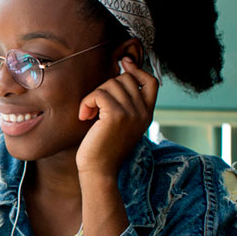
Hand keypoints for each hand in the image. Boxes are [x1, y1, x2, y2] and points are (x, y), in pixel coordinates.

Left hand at [76, 57, 158, 178]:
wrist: (99, 171)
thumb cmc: (103, 148)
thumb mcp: (120, 124)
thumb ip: (125, 104)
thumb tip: (121, 74)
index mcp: (147, 114)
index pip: (152, 82)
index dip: (137, 70)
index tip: (123, 63)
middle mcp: (143, 112)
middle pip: (126, 79)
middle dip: (106, 87)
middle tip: (95, 107)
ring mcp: (132, 113)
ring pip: (111, 84)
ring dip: (94, 96)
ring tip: (89, 114)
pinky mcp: (116, 115)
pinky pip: (99, 94)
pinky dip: (87, 102)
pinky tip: (84, 116)